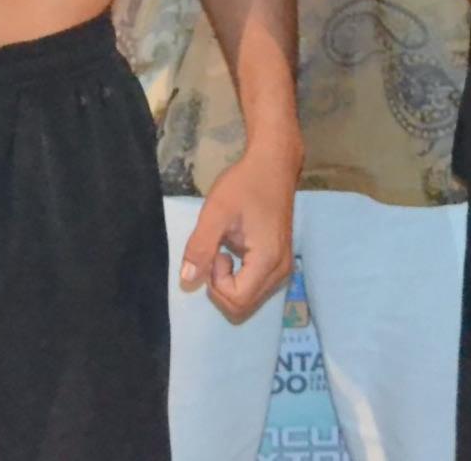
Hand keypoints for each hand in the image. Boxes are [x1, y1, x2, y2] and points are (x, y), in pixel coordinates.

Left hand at [180, 138, 297, 321]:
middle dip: (220, 284)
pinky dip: (237, 277)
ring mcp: (283, 270)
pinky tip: (234, 250)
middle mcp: (281, 272)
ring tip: (226, 247)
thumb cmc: (245, 184)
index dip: (216, 281)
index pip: (236, 299)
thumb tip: (187, 280)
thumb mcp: (216, 211)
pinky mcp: (279, 264)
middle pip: (242, 305)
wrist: (273, 165)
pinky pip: (253, 287)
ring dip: (228, 281)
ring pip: (247, 300)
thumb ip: (200, 247)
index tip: (216, 249)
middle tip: (218, 249)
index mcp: (268, 261)